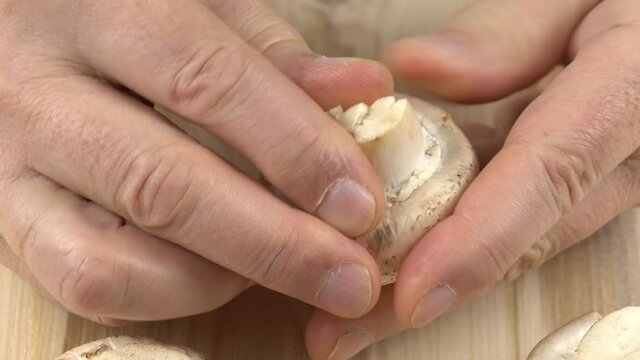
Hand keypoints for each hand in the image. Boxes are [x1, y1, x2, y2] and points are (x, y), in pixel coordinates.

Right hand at [0, 0, 393, 324]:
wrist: (19, 36)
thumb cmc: (123, 18)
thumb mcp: (199, 10)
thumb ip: (275, 54)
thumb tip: (363, 91)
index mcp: (98, 10)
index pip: (208, 82)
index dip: (295, 149)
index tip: (362, 204)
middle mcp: (38, 91)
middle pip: (162, 185)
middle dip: (274, 244)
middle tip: (350, 278)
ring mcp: (9, 167)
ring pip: (110, 260)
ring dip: (220, 279)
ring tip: (282, 266)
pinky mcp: (6, 223)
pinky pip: (83, 284)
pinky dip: (166, 292)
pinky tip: (219, 272)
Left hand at [305, 0, 639, 357]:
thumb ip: (507, 32)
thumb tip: (415, 71)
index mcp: (630, 94)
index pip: (549, 176)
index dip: (479, 242)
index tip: (412, 295)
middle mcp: (627, 157)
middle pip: (521, 237)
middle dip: (432, 289)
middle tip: (343, 332)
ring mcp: (605, 176)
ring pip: (514, 240)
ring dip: (434, 277)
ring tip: (354, 313)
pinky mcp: (577, 178)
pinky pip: (514, 214)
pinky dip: (453, 236)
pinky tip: (392, 255)